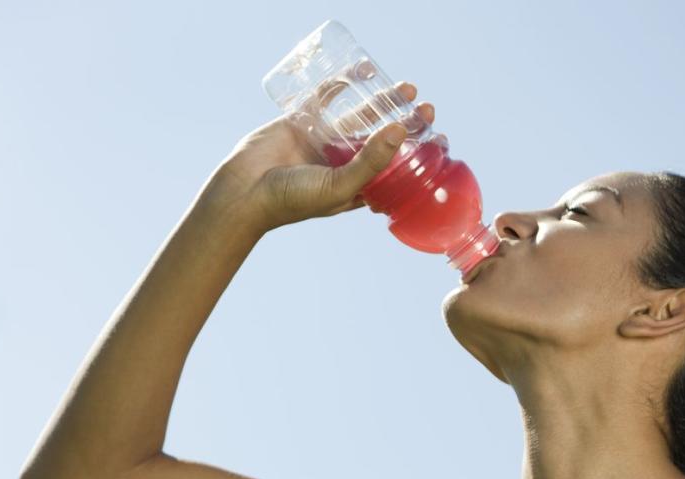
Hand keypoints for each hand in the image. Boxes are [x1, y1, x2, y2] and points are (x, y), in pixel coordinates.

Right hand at [195, 81, 436, 232]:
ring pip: (359, 117)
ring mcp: (323, 142)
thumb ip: (371, 160)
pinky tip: (361, 72)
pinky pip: (326, 99)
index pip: (395, 170)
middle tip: (426, 110)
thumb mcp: (340, 186)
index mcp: (355, 187)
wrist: (244, 191)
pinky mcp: (303, 122)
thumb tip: (400, 129)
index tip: (439, 142)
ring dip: (382, 102)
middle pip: (382, 140)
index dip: (418, 156)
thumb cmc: (293, 200)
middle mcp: (342, 164)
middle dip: (405, 124)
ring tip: (407, 89)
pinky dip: (342, 84)